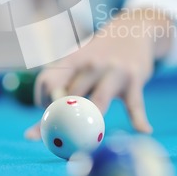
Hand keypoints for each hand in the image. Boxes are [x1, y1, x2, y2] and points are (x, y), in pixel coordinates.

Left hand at [25, 9, 170, 139]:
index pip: (47, 83)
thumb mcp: (78, 62)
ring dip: (90, 127)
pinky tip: (144, 130)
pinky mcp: (133, 79)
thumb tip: (31, 134)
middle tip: (64, 137)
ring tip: (87, 145)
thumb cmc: (98, 55)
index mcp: (72, 61)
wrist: (132, 30)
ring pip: (97, 104)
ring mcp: (113, 71)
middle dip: (64, 122)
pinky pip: (135, 104)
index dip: (43, 102)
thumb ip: (60, 92)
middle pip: (70, 99)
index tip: (48, 113)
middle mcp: (90, 65)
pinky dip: (139, 119)